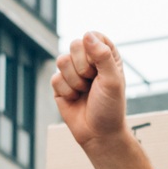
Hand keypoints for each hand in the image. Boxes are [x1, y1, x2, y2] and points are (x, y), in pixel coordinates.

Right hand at [51, 32, 131, 147]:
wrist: (98, 133)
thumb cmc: (111, 107)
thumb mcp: (112, 81)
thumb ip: (102, 56)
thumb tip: (87, 35)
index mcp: (105, 55)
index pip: (93, 36)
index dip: (92, 50)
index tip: (99, 67)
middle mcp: (88, 61)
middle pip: (74, 45)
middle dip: (82, 67)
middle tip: (92, 82)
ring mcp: (73, 72)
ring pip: (61, 61)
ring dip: (75, 81)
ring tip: (84, 92)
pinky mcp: (60, 85)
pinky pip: (55, 78)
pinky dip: (66, 92)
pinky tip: (75, 99)